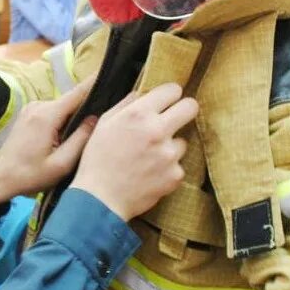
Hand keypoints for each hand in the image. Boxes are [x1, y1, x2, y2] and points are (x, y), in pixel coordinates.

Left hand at [0, 78, 95, 205]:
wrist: (0, 178)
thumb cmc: (30, 175)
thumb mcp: (61, 163)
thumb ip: (80, 139)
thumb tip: (95, 118)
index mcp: (47, 115)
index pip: (77, 92)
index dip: (95, 83)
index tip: (112, 72)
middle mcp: (38, 105)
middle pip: (71, 101)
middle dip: (86, 108)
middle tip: (104, 120)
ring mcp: (31, 108)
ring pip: (62, 107)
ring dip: (73, 117)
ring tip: (84, 133)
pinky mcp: (28, 113)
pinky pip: (52, 111)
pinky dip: (62, 119)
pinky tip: (66, 135)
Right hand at [72, 82, 197, 220]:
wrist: (100, 199)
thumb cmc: (97, 160)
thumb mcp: (104, 125)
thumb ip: (125, 105)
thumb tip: (143, 93)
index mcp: (138, 114)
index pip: (173, 90)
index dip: (169, 95)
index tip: (167, 101)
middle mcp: (157, 130)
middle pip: (191, 107)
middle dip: (184, 110)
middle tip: (174, 119)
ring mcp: (169, 154)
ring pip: (183, 141)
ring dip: (170, 146)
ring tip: (149, 158)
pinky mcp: (176, 175)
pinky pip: (178, 164)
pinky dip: (167, 168)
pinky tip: (150, 173)